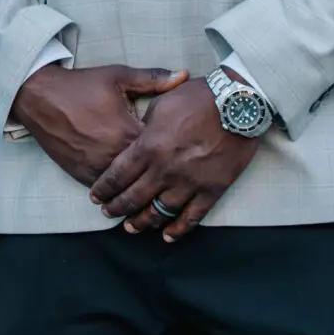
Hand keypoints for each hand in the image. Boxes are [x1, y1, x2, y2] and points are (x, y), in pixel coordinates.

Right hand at [8, 61, 187, 184]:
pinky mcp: (81, 175)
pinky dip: (118, 189)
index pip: (162, 150)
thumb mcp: (119, 76)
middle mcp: (113, 156)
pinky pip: (106, 190)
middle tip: (175, 174)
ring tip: (155, 188)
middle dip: (160, 173)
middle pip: (147, 175)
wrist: (39, 97)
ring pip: (127, 188)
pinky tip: (129, 189)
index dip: (173, 149)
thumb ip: (154, 79)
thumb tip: (184, 75)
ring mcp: (96, 168)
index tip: (182, 146)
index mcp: (128, 132)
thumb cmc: (80, 85)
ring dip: (139, 187)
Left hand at [89, 76, 259, 240]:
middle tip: (108, 213)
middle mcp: (164, 169)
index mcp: (149, 146)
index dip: (104, 189)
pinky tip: (167, 236)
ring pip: (159, 212)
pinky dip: (178, 230)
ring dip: (142, 222)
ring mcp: (188, 182)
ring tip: (131, 227)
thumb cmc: (198, 97)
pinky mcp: (211, 190)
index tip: (96, 196)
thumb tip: (138, 140)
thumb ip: (146, 127)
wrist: (237, 103)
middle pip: (133, 198)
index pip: (117, 175)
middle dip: (117, 208)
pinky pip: (192, 217)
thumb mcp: (162, 104)